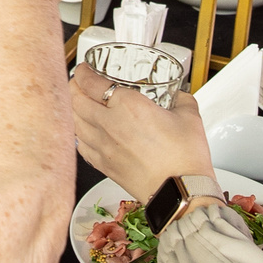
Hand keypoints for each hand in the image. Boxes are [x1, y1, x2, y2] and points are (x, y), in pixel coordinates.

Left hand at [71, 66, 212, 200]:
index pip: (91, 83)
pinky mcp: (104, 165)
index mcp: (128, 106)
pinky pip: (81, 145)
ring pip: (74, 122)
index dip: (83, 72)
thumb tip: (179, 97)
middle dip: (74, 87)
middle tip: (79, 83)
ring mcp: (104, 146)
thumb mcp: (189, 117)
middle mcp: (110, 124)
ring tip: (78, 104)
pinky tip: (84, 132)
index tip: (85, 70)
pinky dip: (79, 134)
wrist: (180, 192)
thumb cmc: (184, 158)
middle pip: (76, 100)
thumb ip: (181, 100)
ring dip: (73, 109)